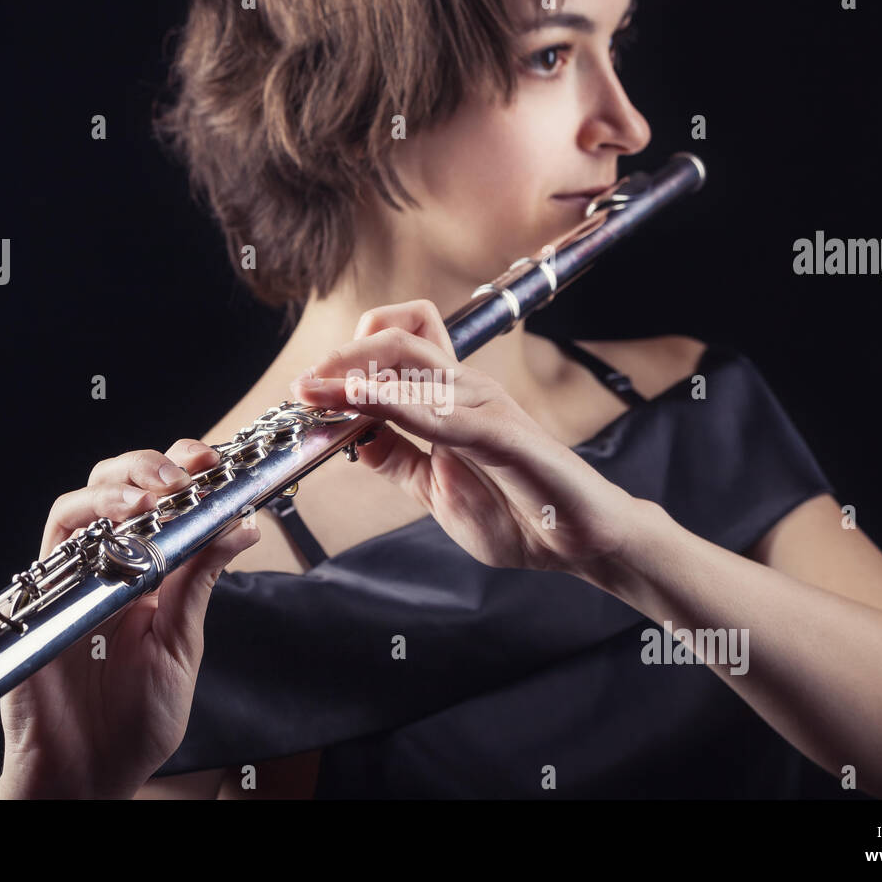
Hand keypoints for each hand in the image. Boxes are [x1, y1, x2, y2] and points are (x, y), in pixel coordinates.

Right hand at [0, 440, 259, 798]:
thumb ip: (200, 582)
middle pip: (117, 488)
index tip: (214, 463)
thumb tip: (242, 525)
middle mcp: (105, 568)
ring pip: (82, 500)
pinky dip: (89, 513)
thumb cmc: (134, 720)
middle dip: (153, 464)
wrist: (88, 771)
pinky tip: (124, 516)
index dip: (183, 475)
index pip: (160, 506)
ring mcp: (71, 577)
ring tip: (158, 490)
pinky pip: (56, 537)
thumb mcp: (180, 644)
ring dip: (123, 481)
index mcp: (146, 576)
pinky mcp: (41, 593)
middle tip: (188, 469)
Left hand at [288, 299, 647, 582]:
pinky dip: (396, 405)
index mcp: (449, 399)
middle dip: (341, 356)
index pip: (396, 345)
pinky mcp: (505, 434)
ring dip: (355, 375)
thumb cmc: (516, 511)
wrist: (577, 545)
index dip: (345, 358)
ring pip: (414, 363)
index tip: (306, 391)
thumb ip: (394, 458)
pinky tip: (362, 406)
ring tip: (315, 390)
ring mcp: (486, 406)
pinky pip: (443, 413)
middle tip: (304, 387)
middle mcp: (466, 389)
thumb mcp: (432, 487)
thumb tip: (347, 435)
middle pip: (398, 336)